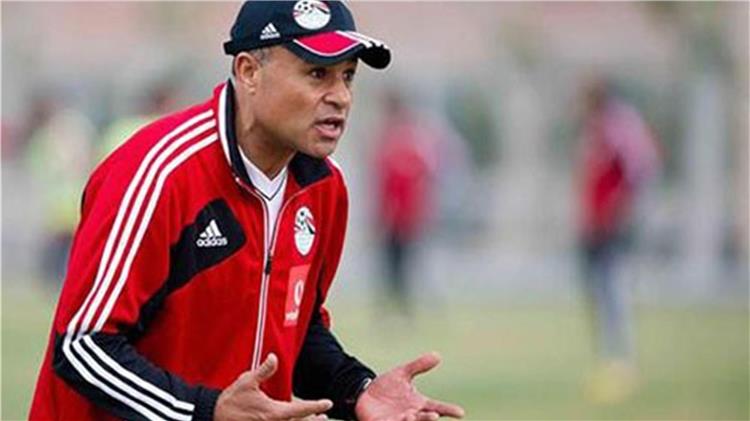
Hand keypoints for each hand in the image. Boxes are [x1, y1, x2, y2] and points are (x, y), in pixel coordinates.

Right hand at [214, 353, 332, 420]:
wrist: (214, 416)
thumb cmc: (232, 400)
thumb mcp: (247, 381)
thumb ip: (264, 371)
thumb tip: (274, 357)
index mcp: (273, 412)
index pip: (300, 409)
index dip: (315, 406)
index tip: (327, 404)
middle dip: (313, 420)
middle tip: (325, 417)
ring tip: (315, 420)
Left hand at [355, 352, 464, 420]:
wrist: (364, 394)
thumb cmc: (386, 386)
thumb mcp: (403, 373)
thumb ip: (419, 366)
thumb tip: (438, 355)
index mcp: (419, 404)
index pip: (437, 408)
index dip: (449, 410)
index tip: (460, 413)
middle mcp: (411, 415)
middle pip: (424, 419)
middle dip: (429, 418)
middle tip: (434, 415)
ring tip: (412, 416)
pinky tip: (400, 419)